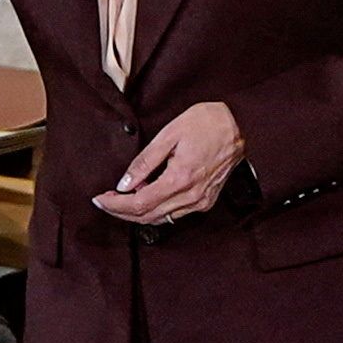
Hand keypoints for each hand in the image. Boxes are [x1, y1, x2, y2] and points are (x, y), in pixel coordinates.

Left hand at [86, 100, 248, 228]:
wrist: (243, 126)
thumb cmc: (207, 123)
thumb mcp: (170, 134)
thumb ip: (145, 161)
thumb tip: (124, 184)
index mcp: (180, 179)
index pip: (139, 204)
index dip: (115, 205)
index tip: (99, 199)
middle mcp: (191, 197)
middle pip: (147, 216)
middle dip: (121, 212)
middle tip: (105, 201)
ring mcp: (201, 202)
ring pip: (160, 219)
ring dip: (137, 213)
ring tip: (120, 199)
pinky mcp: (206, 201)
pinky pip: (175, 214)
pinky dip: (156, 210)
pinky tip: (146, 197)